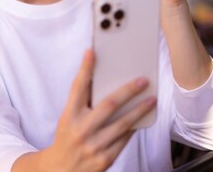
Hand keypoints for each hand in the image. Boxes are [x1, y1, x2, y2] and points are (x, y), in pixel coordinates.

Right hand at [41, 50, 155, 171]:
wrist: (60, 171)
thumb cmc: (68, 137)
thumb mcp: (68, 118)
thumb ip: (83, 101)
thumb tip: (100, 78)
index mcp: (69, 116)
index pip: (77, 88)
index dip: (84, 69)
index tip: (92, 52)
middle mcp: (80, 130)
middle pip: (109, 104)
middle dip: (128, 90)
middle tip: (143, 80)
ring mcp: (93, 146)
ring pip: (122, 123)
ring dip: (139, 110)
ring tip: (152, 100)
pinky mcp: (105, 160)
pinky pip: (124, 140)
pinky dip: (134, 128)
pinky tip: (143, 119)